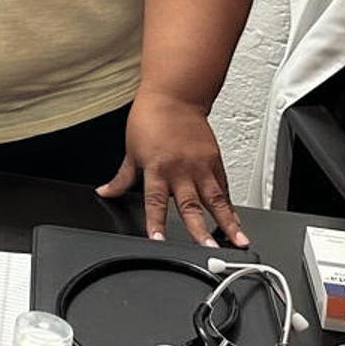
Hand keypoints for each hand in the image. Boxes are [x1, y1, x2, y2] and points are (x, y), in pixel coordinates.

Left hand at [97, 92, 247, 246]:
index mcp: (157, 169)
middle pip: (191, 206)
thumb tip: (105, 193)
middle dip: (200, 230)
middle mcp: (180, 170)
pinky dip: (230, 205)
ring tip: (239, 241)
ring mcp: (200, 166)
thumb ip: (121, 178)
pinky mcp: (214, 161)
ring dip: (228, 223)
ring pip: (216, 200)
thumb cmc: (150, 119)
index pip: (155, 202)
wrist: (173, 96)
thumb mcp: (131, 150)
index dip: (156, 223)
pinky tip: (237, 221)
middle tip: (210, 250)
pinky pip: (224, 187)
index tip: (159, 240)